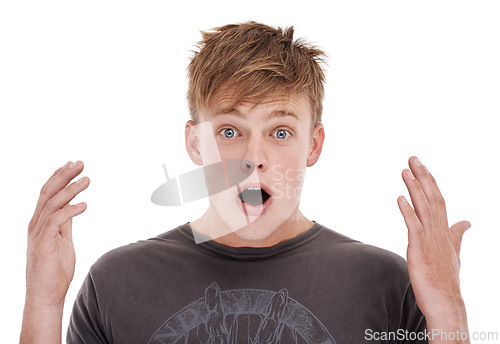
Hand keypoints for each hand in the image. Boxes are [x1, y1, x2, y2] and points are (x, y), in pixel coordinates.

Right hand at [25, 160, 88, 306]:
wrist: (46, 295)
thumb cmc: (54, 270)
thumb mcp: (63, 240)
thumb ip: (65, 223)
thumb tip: (74, 205)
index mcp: (41, 222)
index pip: (48, 193)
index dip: (59, 177)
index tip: (73, 164)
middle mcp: (36, 224)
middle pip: (48, 193)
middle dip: (64, 175)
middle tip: (80, 163)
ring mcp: (38, 234)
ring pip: (52, 204)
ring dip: (70, 189)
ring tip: (86, 179)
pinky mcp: (43, 245)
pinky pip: (55, 222)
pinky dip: (69, 211)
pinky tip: (83, 205)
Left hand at [397, 156, 469, 319]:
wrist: (446, 303)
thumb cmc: (446, 279)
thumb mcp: (453, 252)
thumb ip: (457, 234)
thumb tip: (466, 222)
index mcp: (444, 230)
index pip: (438, 199)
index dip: (429, 182)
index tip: (421, 166)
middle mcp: (438, 231)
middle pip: (432, 198)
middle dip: (422, 177)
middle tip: (412, 159)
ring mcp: (430, 240)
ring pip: (423, 208)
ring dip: (414, 188)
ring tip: (406, 171)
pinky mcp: (420, 250)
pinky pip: (414, 227)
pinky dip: (408, 211)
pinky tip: (400, 198)